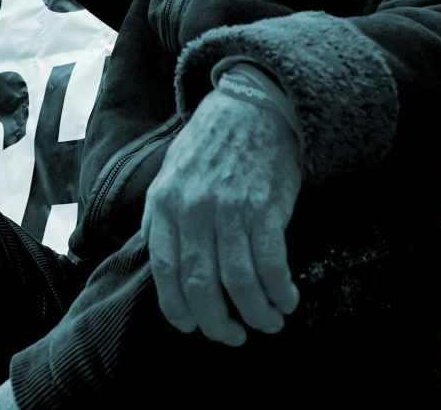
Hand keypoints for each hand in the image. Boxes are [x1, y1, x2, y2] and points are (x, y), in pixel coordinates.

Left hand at [141, 92, 300, 346]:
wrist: (253, 104)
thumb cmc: (211, 141)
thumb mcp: (170, 171)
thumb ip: (159, 214)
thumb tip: (153, 253)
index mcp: (164, 203)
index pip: (165, 271)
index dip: (179, 309)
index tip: (193, 327)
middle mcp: (193, 210)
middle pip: (201, 286)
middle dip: (218, 323)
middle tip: (233, 336)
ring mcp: (230, 209)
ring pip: (239, 282)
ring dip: (256, 313)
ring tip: (268, 322)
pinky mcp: (266, 207)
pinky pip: (271, 263)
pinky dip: (279, 290)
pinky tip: (287, 299)